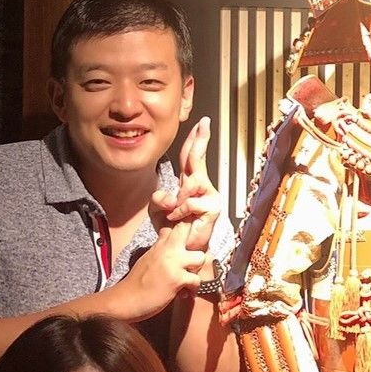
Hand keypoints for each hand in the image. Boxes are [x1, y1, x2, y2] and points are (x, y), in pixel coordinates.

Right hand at [111, 222, 206, 320]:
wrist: (126, 300)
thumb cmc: (137, 282)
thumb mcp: (148, 258)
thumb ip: (161, 248)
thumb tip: (169, 240)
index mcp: (158, 245)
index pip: (175, 225)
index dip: (185, 228)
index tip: (187, 242)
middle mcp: (165, 250)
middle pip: (187, 229)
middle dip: (196, 241)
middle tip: (192, 259)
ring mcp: (172, 263)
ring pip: (200, 257)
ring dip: (197, 270)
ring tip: (190, 279)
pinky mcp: (176, 279)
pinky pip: (197, 279)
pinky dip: (193, 289)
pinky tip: (185, 293)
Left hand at [151, 117, 220, 252]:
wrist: (180, 248)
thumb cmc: (172, 227)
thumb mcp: (158, 208)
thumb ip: (159, 197)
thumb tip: (170, 197)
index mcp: (190, 181)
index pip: (191, 156)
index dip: (197, 139)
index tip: (203, 123)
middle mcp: (202, 186)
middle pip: (198, 158)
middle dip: (200, 141)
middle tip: (203, 126)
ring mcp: (209, 196)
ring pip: (191, 183)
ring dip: (178, 198)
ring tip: (174, 212)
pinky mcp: (212, 209)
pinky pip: (190, 202)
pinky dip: (179, 211)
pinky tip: (178, 218)